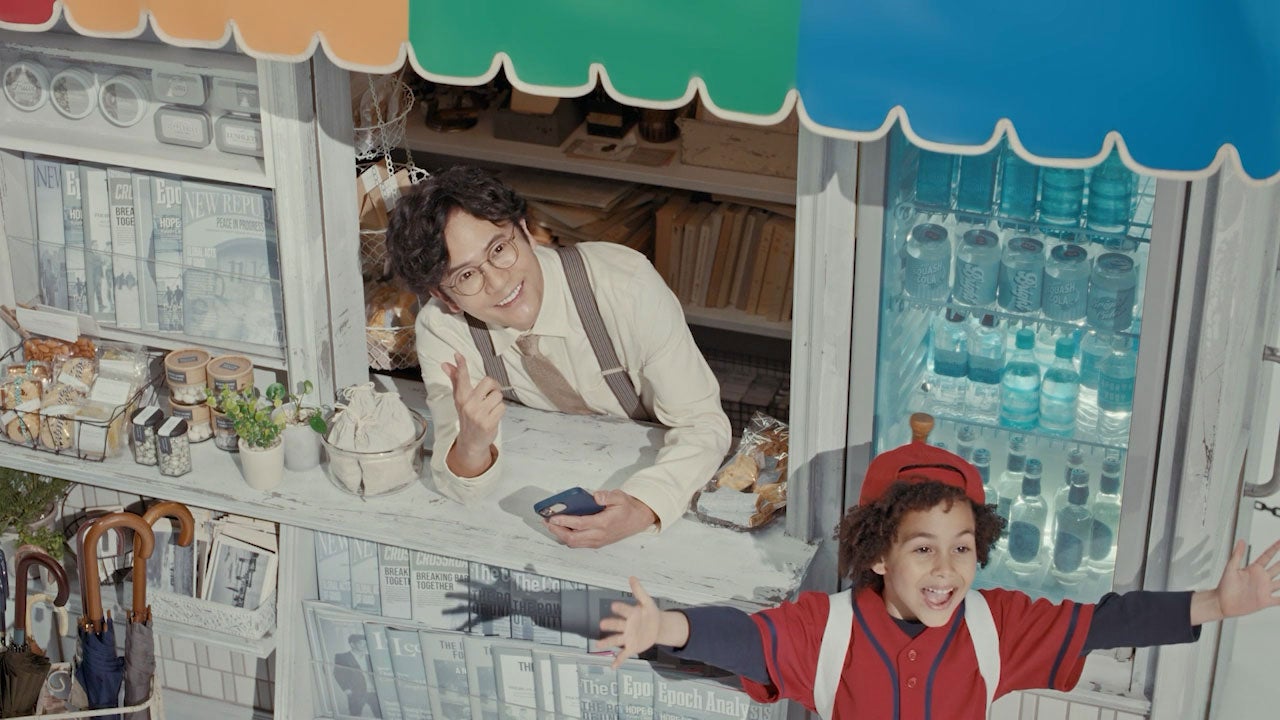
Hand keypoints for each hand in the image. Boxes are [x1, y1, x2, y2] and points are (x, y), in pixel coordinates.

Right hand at [442, 353, 503, 474]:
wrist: (471, 441)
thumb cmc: (467, 416)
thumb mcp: (460, 399)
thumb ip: (456, 380)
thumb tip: (446, 364)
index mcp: (461, 397)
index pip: (461, 378)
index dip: (461, 365)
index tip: (458, 355)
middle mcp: (468, 404)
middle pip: (489, 382)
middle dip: (494, 387)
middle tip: (490, 394)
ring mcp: (478, 414)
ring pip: (498, 395)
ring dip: (497, 401)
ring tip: (490, 409)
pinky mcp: (488, 423)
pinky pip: (502, 407)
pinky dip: (500, 411)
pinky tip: (493, 417)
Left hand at [544, 489, 656, 548]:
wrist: (638, 520)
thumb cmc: (627, 508)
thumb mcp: (620, 496)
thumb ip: (607, 496)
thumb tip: (594, 496)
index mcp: (604, 523)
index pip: (579, 524)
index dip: (564, 521)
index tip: (553, 518)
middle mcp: (599, 535)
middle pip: (572, 538)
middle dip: (557, 531)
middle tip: (546, 522)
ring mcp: (597, 541)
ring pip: (574, 543)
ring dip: (560, 535)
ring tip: (551, 526)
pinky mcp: (597, 543)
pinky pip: (579, 543)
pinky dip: (568, 538)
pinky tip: (562, 529)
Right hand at [598, 577, 681, 668]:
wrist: (657, 627)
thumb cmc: (649, 613)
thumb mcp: (647, 602)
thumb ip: (639, 591)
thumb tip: (631, 577)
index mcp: (631, 614)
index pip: (625, 610)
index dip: (620, 608)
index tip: (613, 606)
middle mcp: (626, 626)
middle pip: (617, 625)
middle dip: (610, 625)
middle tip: (602, 624)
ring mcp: (628, 637)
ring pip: (616, 640)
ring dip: (607, 642)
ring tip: (598, 644)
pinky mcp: (632, 647)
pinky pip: (624, 654)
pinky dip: (618, 660)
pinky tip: (612, 667)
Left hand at [1213, 539, 1279, 619]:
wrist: (1222, 603)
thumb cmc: (1224, 586)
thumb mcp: (1231, 568)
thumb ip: (1237, 555)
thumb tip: (1241, 541)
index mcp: (1254, 569)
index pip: (1267, 556)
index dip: (1275, 548)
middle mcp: (1261, 578)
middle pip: (1278, 568)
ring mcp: (1265, 589)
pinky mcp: (1265, 601)